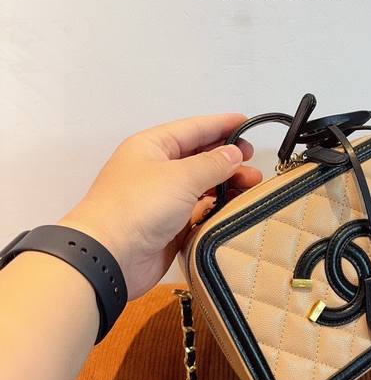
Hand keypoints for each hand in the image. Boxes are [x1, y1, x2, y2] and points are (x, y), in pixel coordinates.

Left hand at [59, 114, 261, 298]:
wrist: (109, 257)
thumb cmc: (136, 207)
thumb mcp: (181, 176)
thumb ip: (213, 163)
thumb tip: (234, 153)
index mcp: (152, 147)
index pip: (193, 128)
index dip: (221, 124)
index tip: (247, 122)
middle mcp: (156, 170)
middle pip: (199, 156)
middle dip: (227, 157)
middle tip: (253, 161)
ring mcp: (162, 199)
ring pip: (202, 185)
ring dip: (226, 185)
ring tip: (251, 187)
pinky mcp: (169, 226)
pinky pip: (199, 212)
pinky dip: (217, 209)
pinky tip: (234, 208)